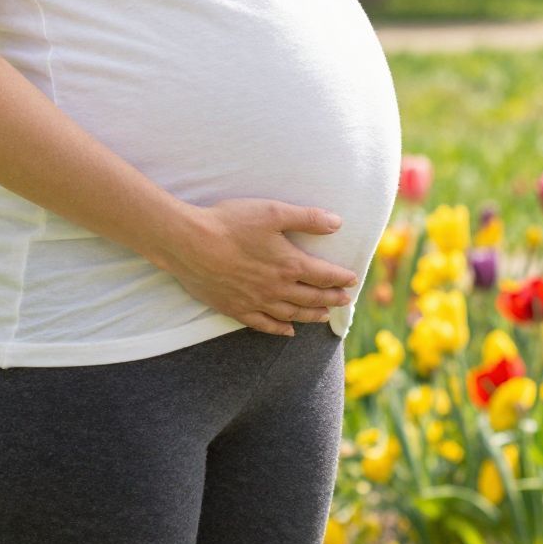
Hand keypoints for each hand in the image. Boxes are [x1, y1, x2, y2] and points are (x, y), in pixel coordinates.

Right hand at [164, 198, 358, 335]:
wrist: (189, 243)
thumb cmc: (231, 223)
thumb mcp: (274, 212)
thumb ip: (308, 218)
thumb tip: (338, 223)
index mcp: (289, 264)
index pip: (324, 275)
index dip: (341, 278)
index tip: (353, 280)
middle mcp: (276, 288)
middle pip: (312, 297)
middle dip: (332, 299)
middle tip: (345, 300)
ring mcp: (256, 301)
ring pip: (292, 314)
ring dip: (311, 315)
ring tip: (324, 316)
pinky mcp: (235, 309)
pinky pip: (264, 325)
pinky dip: (280, 330)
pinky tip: (288, 331)